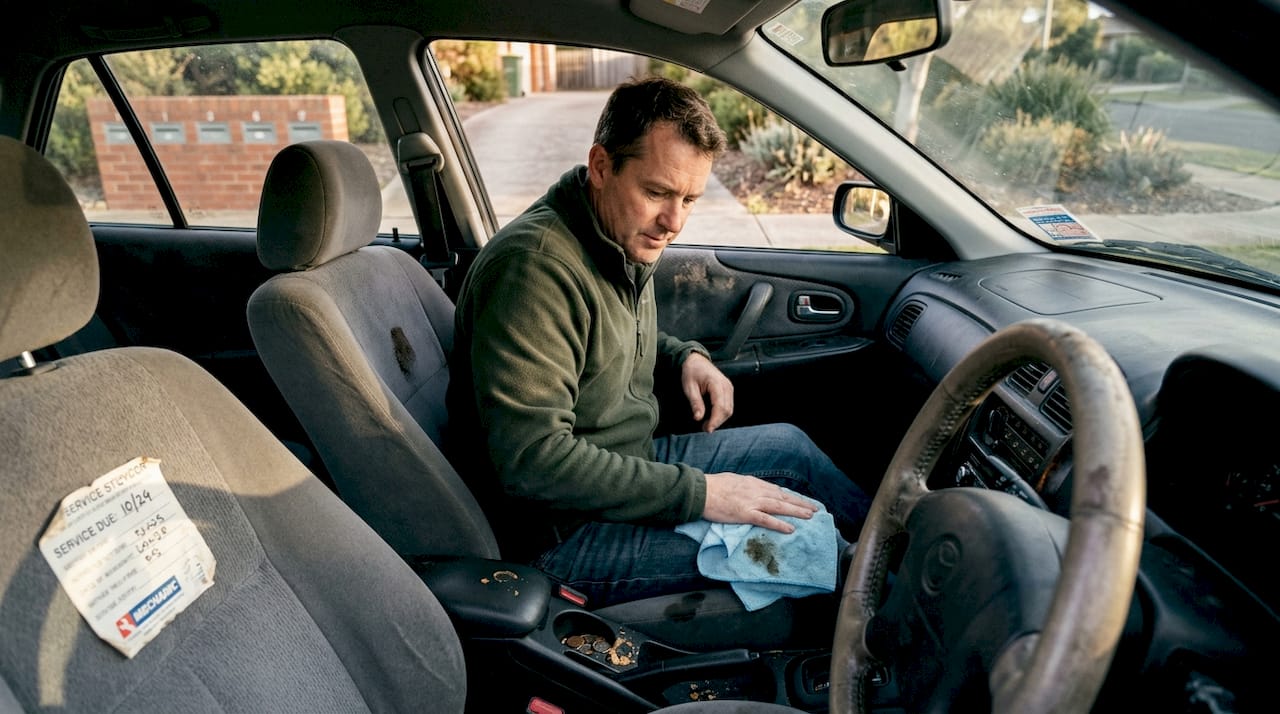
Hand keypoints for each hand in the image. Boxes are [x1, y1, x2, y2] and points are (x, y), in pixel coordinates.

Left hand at [681, 352, 732, 431]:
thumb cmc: (691, 372)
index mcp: (716, 383)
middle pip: (727, 410)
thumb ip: (695, 403)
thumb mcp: (689, 387)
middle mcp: (726, 386)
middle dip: (717, 422)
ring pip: (729, 409)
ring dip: (720, 419)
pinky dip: (721, 414)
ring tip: (707, 424)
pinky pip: (729, 405)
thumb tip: (698, 418)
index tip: (707, 429)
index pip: (720, 406)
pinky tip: (712, 417)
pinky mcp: (728, 390)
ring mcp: (729, 388)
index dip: (715, 420)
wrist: (696, 360)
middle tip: (705, 428)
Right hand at [702, 473, 817, 533]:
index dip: (790, 496)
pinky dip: (780, 524)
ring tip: (810, 516)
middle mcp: (756, 490)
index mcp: (752, 483)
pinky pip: (767, 520)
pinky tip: (791, 529)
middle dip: (800, 503)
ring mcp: (752, 502)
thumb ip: (744, 486)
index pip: (776, 490)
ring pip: (780, 507)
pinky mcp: (745, 513)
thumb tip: (749, 489)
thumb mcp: (732, 481)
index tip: (800, 501)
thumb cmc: (712, 486)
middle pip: (783, 497)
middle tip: (815, 509)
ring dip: (797, 511)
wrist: (701, 491)